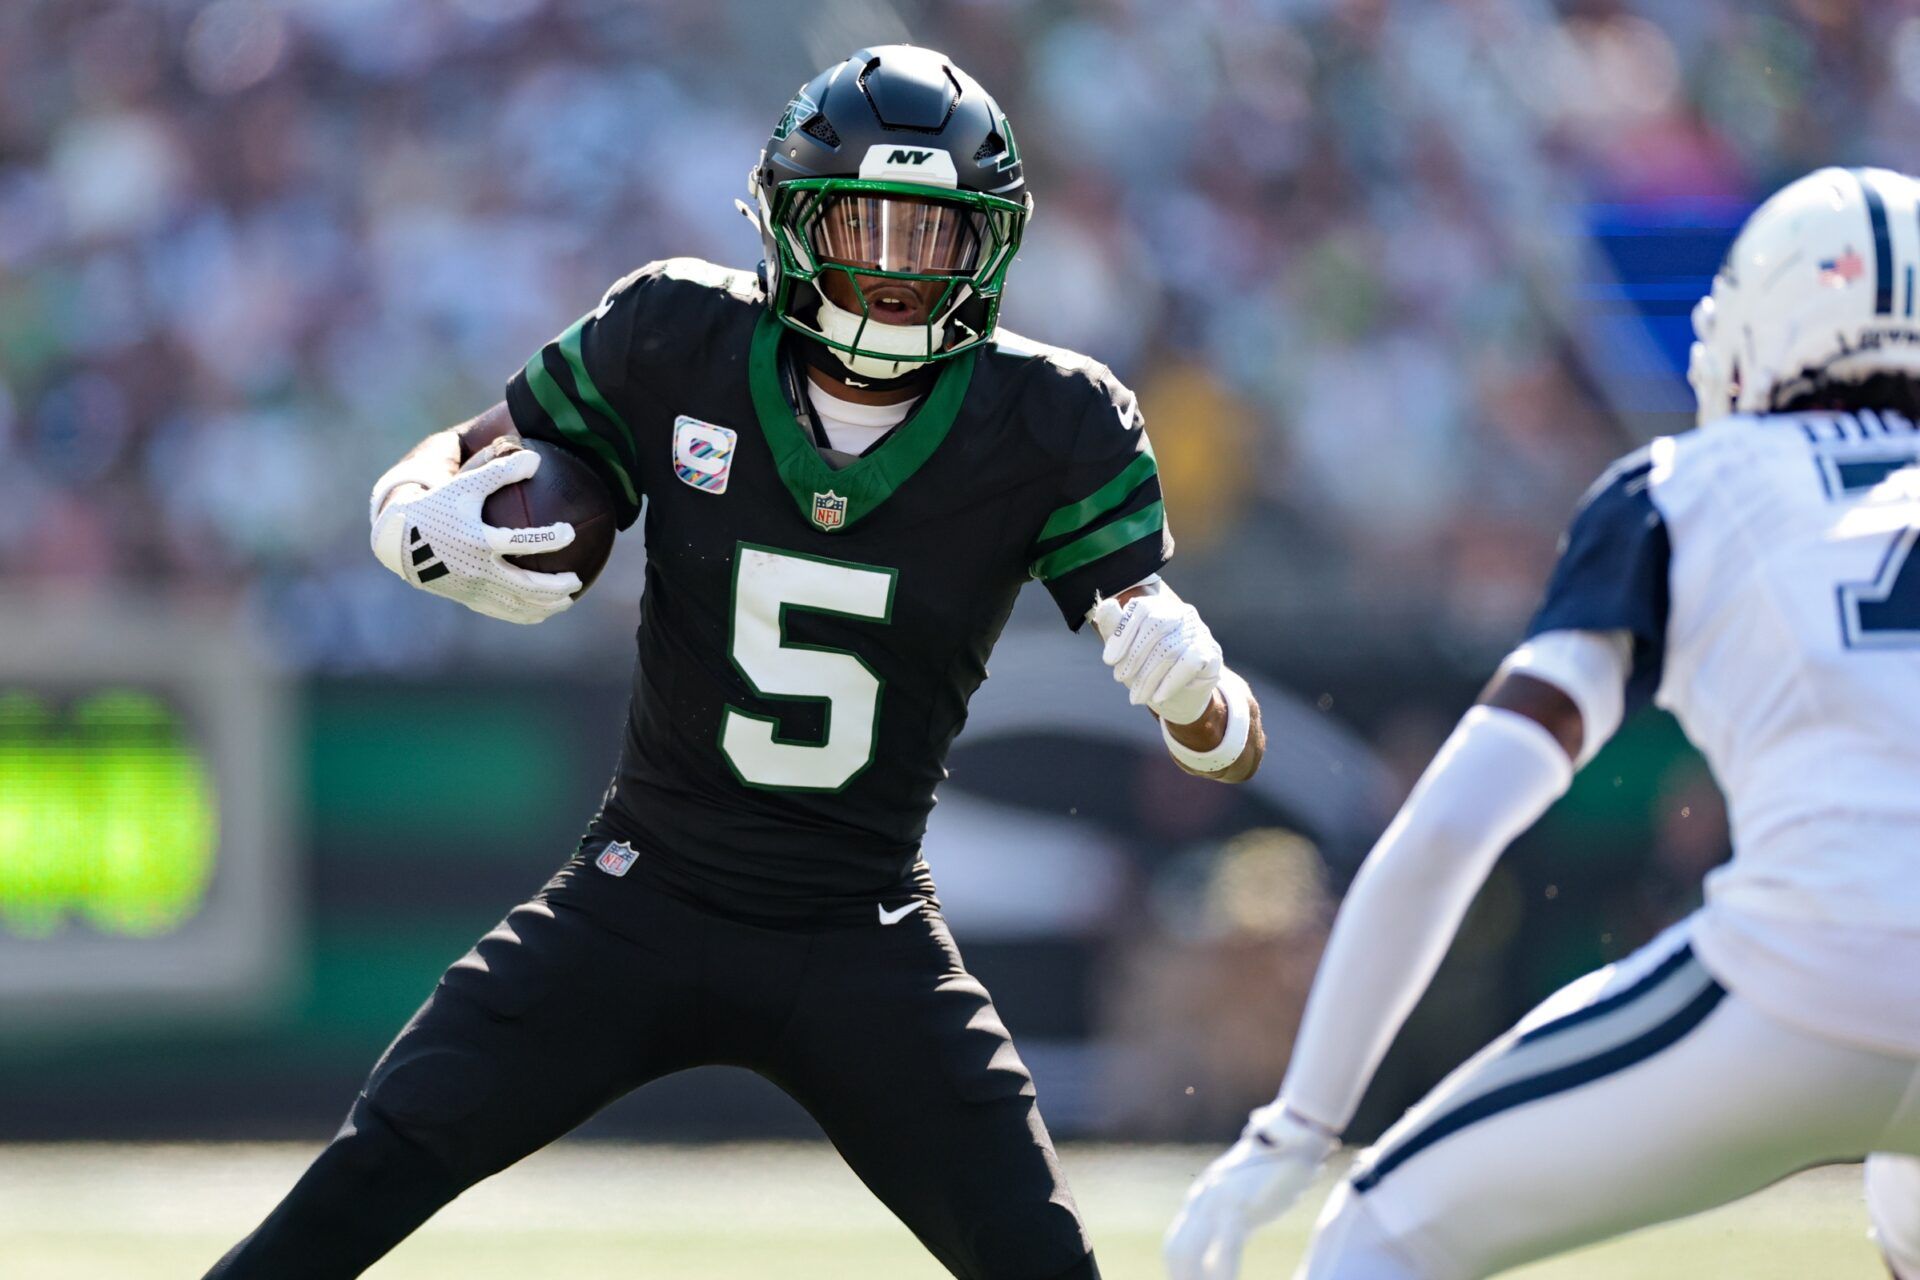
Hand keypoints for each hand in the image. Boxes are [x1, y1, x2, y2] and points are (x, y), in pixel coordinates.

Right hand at [370, 444, 581, 624]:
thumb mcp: (465, 485)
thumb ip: (500, 472)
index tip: (570, 532)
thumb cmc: (437, 507)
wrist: (399, 541)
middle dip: (555, 587)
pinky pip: (501, 611)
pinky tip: (541, 612)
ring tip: (567, 601)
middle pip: (525, 585)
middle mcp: (477, 568)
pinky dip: (524, 614)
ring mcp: (472, 588)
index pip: (521, 542)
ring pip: (516, 604)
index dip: (549, 538)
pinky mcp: (467, 598)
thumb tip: (536, 459)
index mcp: (478, 540)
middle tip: (576, 581)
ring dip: (544, 605)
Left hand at [1093, 590, 1222, 724]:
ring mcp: (1200, 631)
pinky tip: (1157, 697)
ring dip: (1148, 676)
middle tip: (1119, 678)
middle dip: (1134, 655)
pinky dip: (1170, 681)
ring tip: (1136, 696)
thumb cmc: (1147, 667)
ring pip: (1170, 648)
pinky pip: (1190, 662)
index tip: (1109, 661)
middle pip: (1157, 625)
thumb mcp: (1125, 649)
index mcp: (1160, 606)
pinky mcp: (1211, 652)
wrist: (1179, 697)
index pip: (1142, 609)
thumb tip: (1106, 605)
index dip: (1123, 634)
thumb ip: (1114, 627)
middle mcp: (1182, 613)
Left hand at [1164, 1104, 1335, 1279]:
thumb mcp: (1247, 1201)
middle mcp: (1203, 1199)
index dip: (1178, 1270)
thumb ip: (1234, 1223)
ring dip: (1198, 1277)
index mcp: (1201, 1200)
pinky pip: (1224, 1244)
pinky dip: (1222, 1270)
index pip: (1177, 1244)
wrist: (1293, 1137)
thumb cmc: (1276, 1172)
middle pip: (1177, 1249)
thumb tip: (1229, 1251)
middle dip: (1182, 1276)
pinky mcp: (1237, 1202)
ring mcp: (1217, 1199)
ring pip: (1191, 1250)